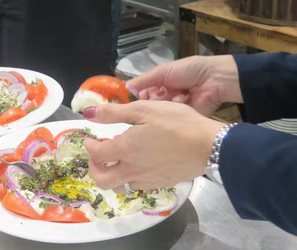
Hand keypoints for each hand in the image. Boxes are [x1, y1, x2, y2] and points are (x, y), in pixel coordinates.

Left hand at [82, 101, 224, 190]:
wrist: (208, 146)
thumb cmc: (176, 122)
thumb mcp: (144, 109)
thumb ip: (114, 112)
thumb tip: (89, 112)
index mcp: (125, 149)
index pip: (97, 154)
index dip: (88, 146)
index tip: (89, 139)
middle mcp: (132, 169)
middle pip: (103, 180)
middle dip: (94, 169)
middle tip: (98, 156)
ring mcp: (147, 180)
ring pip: (120, 186)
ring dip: (112, 175)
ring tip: (118, 160)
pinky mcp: (161, 184)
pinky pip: (138, 186)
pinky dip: (131, 178)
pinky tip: (139, 164)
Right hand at [127, 55, 240, 116]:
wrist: (213, 78)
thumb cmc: (188, 70)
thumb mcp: (163, 71)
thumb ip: (144, 80)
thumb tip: (126, 87)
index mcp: (159, 85)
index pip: (143, 95)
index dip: (141, 96)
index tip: (140, 96)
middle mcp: (165, 99)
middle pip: (150, 106)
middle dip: (156, 99)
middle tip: (163, 93)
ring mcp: (175, 110)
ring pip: (161, 112)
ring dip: (167, 102)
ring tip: (177, 93)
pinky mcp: (184, 119)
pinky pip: (173, 118)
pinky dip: (178, 107)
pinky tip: (185, 98)